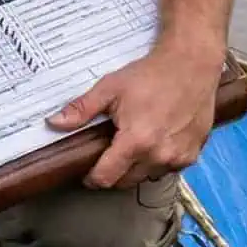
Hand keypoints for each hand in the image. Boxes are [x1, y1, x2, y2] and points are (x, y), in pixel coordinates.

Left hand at [48, 41, 221, 189]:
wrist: (191, 65)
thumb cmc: (151, 74)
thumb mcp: (110, 88)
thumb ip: (82, 109)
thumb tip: (54, 123)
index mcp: (136, 142)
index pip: (107, 178)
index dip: (92, 177)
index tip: (87, 171)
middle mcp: (159, 155)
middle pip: (126, 181)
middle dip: (113, 172)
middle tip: (109, 152)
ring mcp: (179, 157)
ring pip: (147, 176)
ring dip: (136, 168)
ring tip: (133, 143)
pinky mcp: (193, 154)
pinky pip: (168, 169)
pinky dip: (158, 161)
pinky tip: (155, 141)